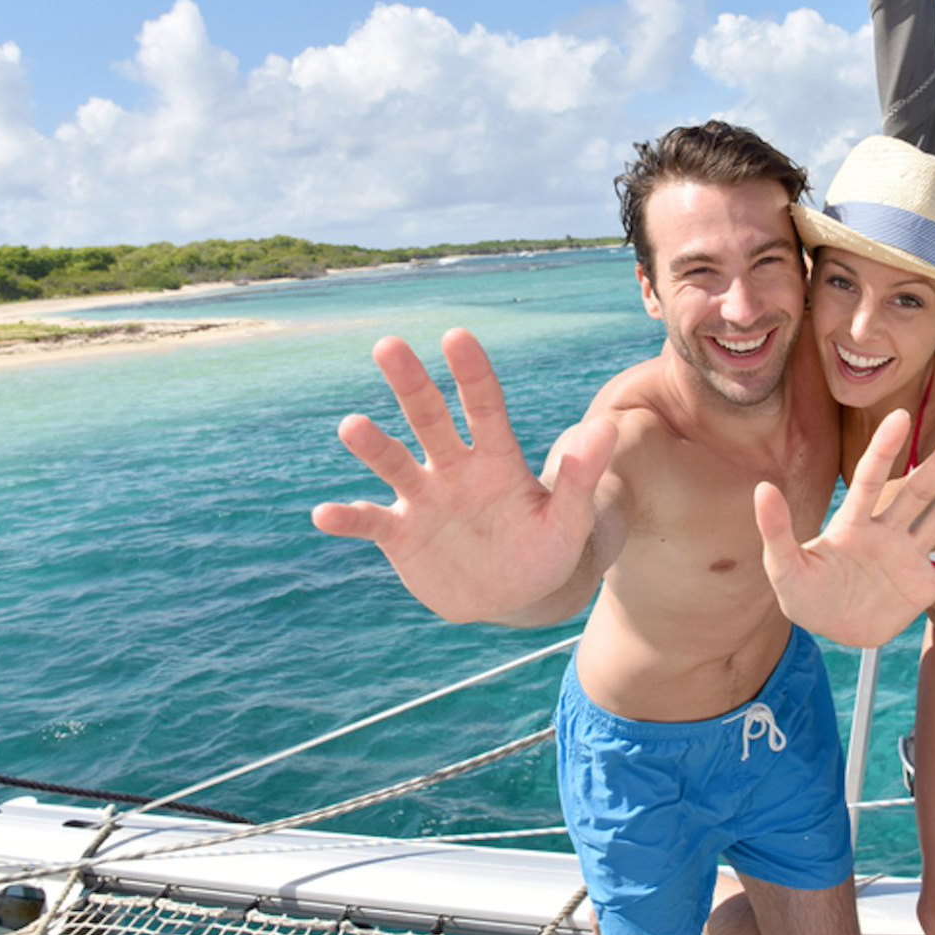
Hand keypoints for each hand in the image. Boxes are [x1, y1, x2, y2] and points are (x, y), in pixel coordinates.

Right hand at [311, 328, 616, 623]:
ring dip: (373, 445)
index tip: (456, 337)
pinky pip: (370, 521)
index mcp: (496, 459)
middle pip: (429, 418)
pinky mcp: (401, 534)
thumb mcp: (568, 521)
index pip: (483, 406)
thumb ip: (581, 478)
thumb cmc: (546, 551)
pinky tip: (325, 514)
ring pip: (394, 463)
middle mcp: (454, 468)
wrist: (514, 597)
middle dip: (411, 384)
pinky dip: (348, 519)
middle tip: (388, 344)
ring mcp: (424, 498)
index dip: (471, 374)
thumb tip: (608, 428)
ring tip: (352, 426)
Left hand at [753, 411, 934, 647]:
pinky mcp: (923, 587)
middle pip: (918, 492)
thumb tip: (762, 488)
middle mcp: (886, 532)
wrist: (827, 626)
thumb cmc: (802, 593)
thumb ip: (777, 530)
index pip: (871, 479)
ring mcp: (908, 558)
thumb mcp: (782, 566)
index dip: (883, 449)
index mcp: (853, 524)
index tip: (899, 415)